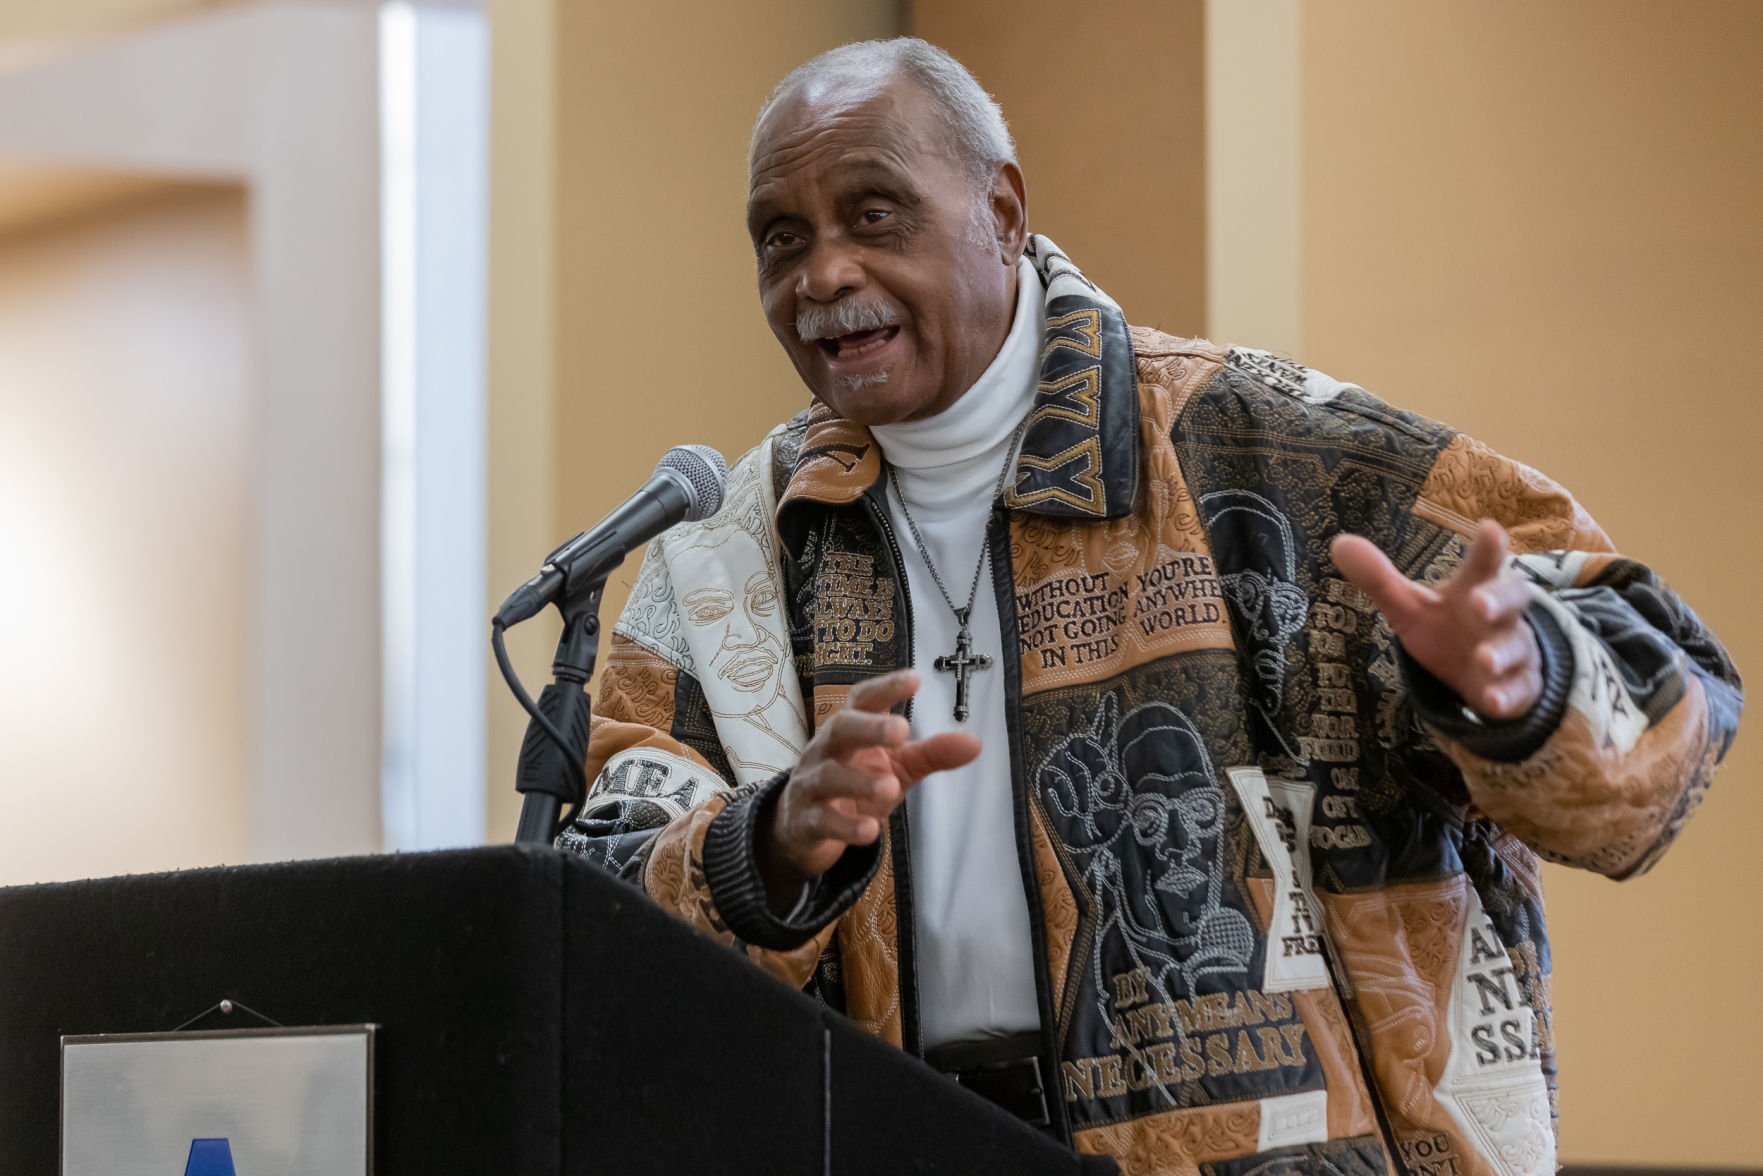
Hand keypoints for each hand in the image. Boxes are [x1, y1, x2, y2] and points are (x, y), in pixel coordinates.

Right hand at [757, 669, 979, 906]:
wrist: (804, 826)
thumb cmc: (856, 782)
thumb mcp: (897, 766)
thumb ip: (933, 754)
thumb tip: (975, 743)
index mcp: (851, 729)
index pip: (863, 700)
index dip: (886, 688)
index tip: (915, 679)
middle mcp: (827, 750)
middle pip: (841, 728)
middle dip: (869, 727)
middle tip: (902, 730)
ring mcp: (812, 785)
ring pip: (829, 777)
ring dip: (860, 782)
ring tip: (891, 787)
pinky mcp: (806, 821)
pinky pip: (823, 821)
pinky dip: (846, 826)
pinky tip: (870, 830)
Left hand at [1330, 519, 1540, 719]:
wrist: (1483, 675)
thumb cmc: (1446, 630)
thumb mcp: (1410, 607)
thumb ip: (1379, 580)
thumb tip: (1339, 543)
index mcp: (1474, 589)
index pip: (1481, 565)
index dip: (1487, 548)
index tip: (1489, 527)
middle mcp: (1500, 616)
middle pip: (1511, 598)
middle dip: (1498, 600)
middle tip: (1479, 604)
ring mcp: (1513, 651)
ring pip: (1515, 647)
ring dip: (1500, 653)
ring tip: (1484, 659)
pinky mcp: (1517, 688)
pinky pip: (1517, 691)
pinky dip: (1506, 696)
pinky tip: (1493, 702)